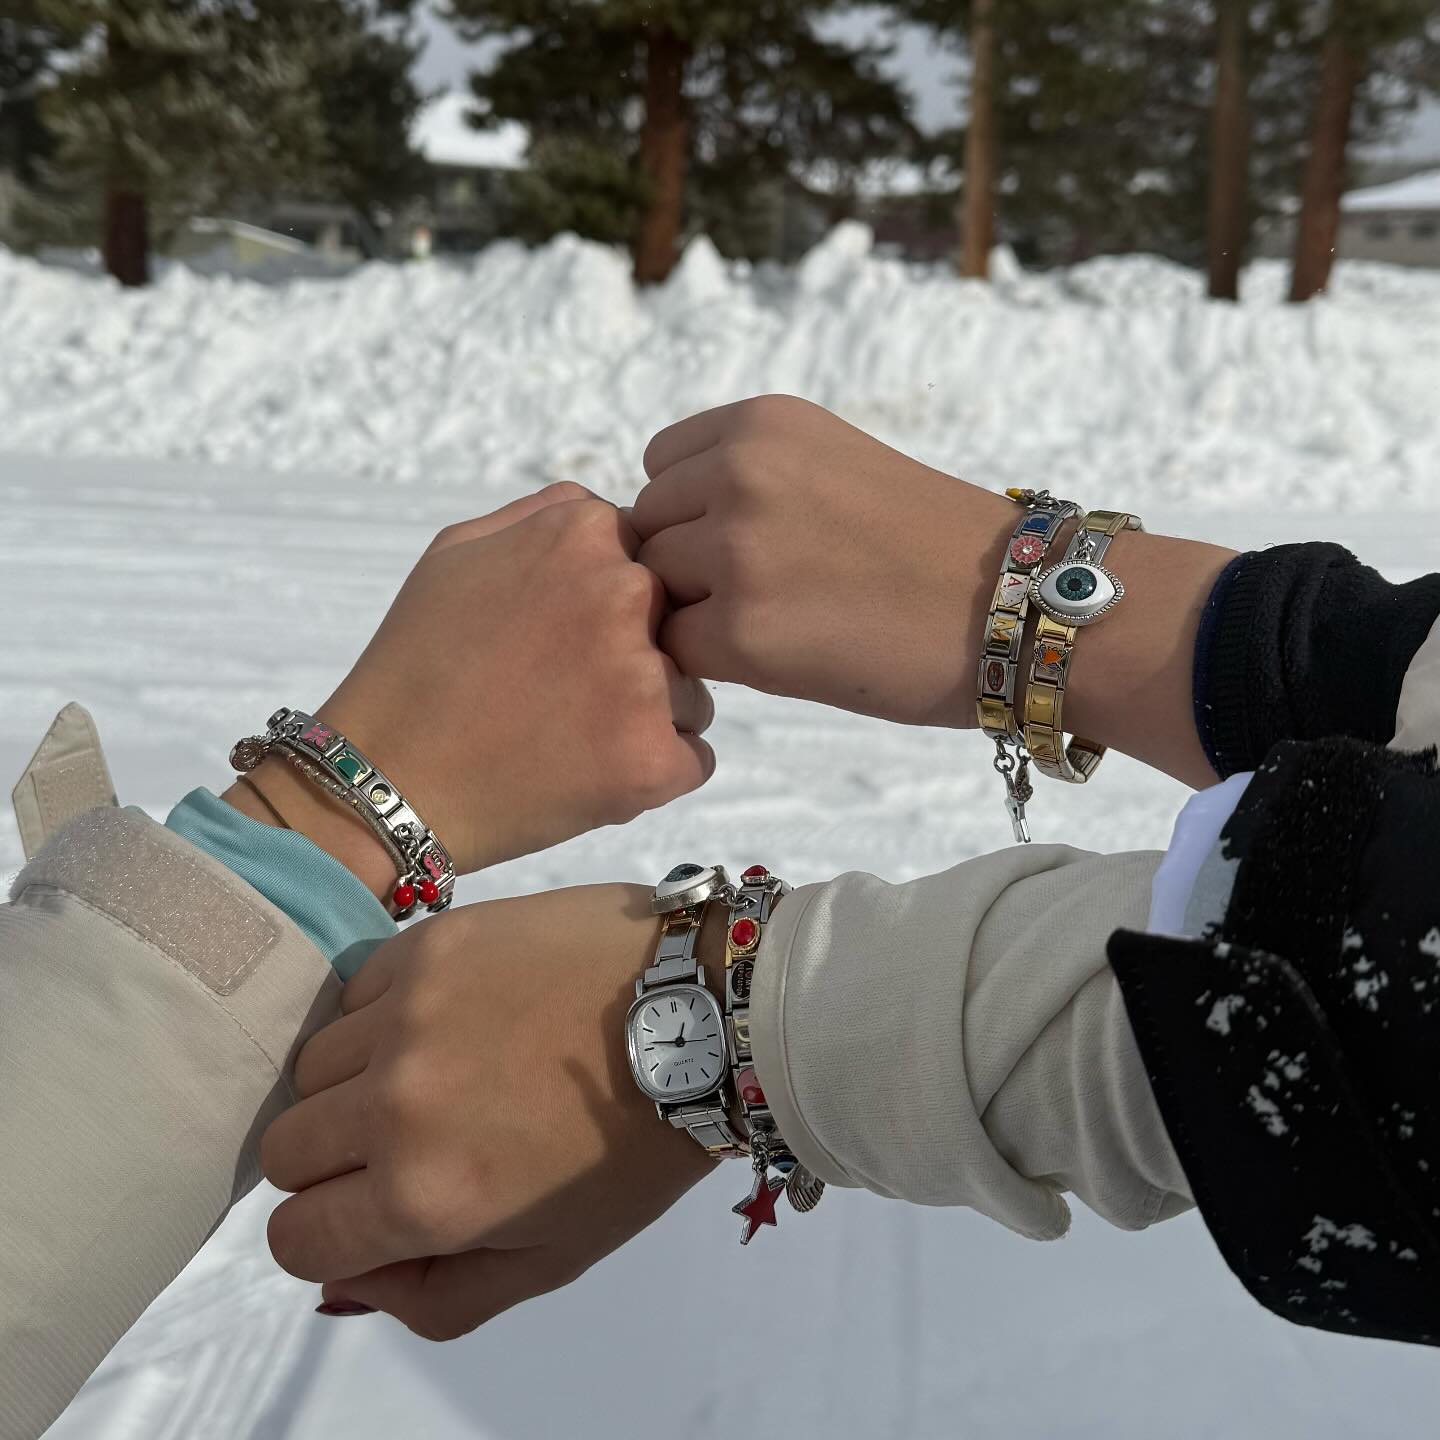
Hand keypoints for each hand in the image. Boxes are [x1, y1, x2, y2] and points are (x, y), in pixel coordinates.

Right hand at [260, 885, 715, 1339]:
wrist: (700, 1013)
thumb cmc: (635, 1145)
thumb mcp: (551, 1260)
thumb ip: (434, 1297)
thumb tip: (344, 1281)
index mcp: (423, 1196)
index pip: (292, 1238)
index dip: (334, 1231)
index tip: (377, 1208)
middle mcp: (394, 1104)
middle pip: (284, 1149)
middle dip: (335, 1160)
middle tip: (410, 1138)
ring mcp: (405, 1013)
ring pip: (309, 1065)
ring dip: (353, 1079)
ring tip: (435, 1069)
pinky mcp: (426, 943)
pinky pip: (351, 991)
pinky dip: (378, 1013)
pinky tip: (446, 1014)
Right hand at [263, 486, 713, 878]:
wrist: (387, 781)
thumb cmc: (416, 665)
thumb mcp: (459, 551)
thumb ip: (545, 516)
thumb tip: (609, 515)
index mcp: (586, 535)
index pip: (652, 557)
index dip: (609, 604)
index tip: (563, 637)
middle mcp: (628, 593)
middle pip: (677, 622)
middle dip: (639, 654)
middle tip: (563, 692)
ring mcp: (647, 679)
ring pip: (691, 692)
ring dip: (650, 715)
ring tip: (568, 737)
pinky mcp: (655, 758)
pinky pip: (692, 757)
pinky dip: (652, 770)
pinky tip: (588, 774)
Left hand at [632, 395, 1232, 784]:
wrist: (1024, 607)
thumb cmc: (936, 549)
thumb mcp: (834, 466)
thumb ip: (749, 478)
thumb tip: (658, 528)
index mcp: (761, 423)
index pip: (659, 469)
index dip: (690, 517)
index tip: (749, 547)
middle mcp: (738, 472)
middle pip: (647, 531)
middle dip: (687, 569)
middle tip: (765, 599)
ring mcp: (735, 552)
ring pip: (654, 592)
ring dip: (696, 617)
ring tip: (778, 630)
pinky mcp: (742, 632)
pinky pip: (678, 653)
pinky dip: (714, 668)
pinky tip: (780, 664)